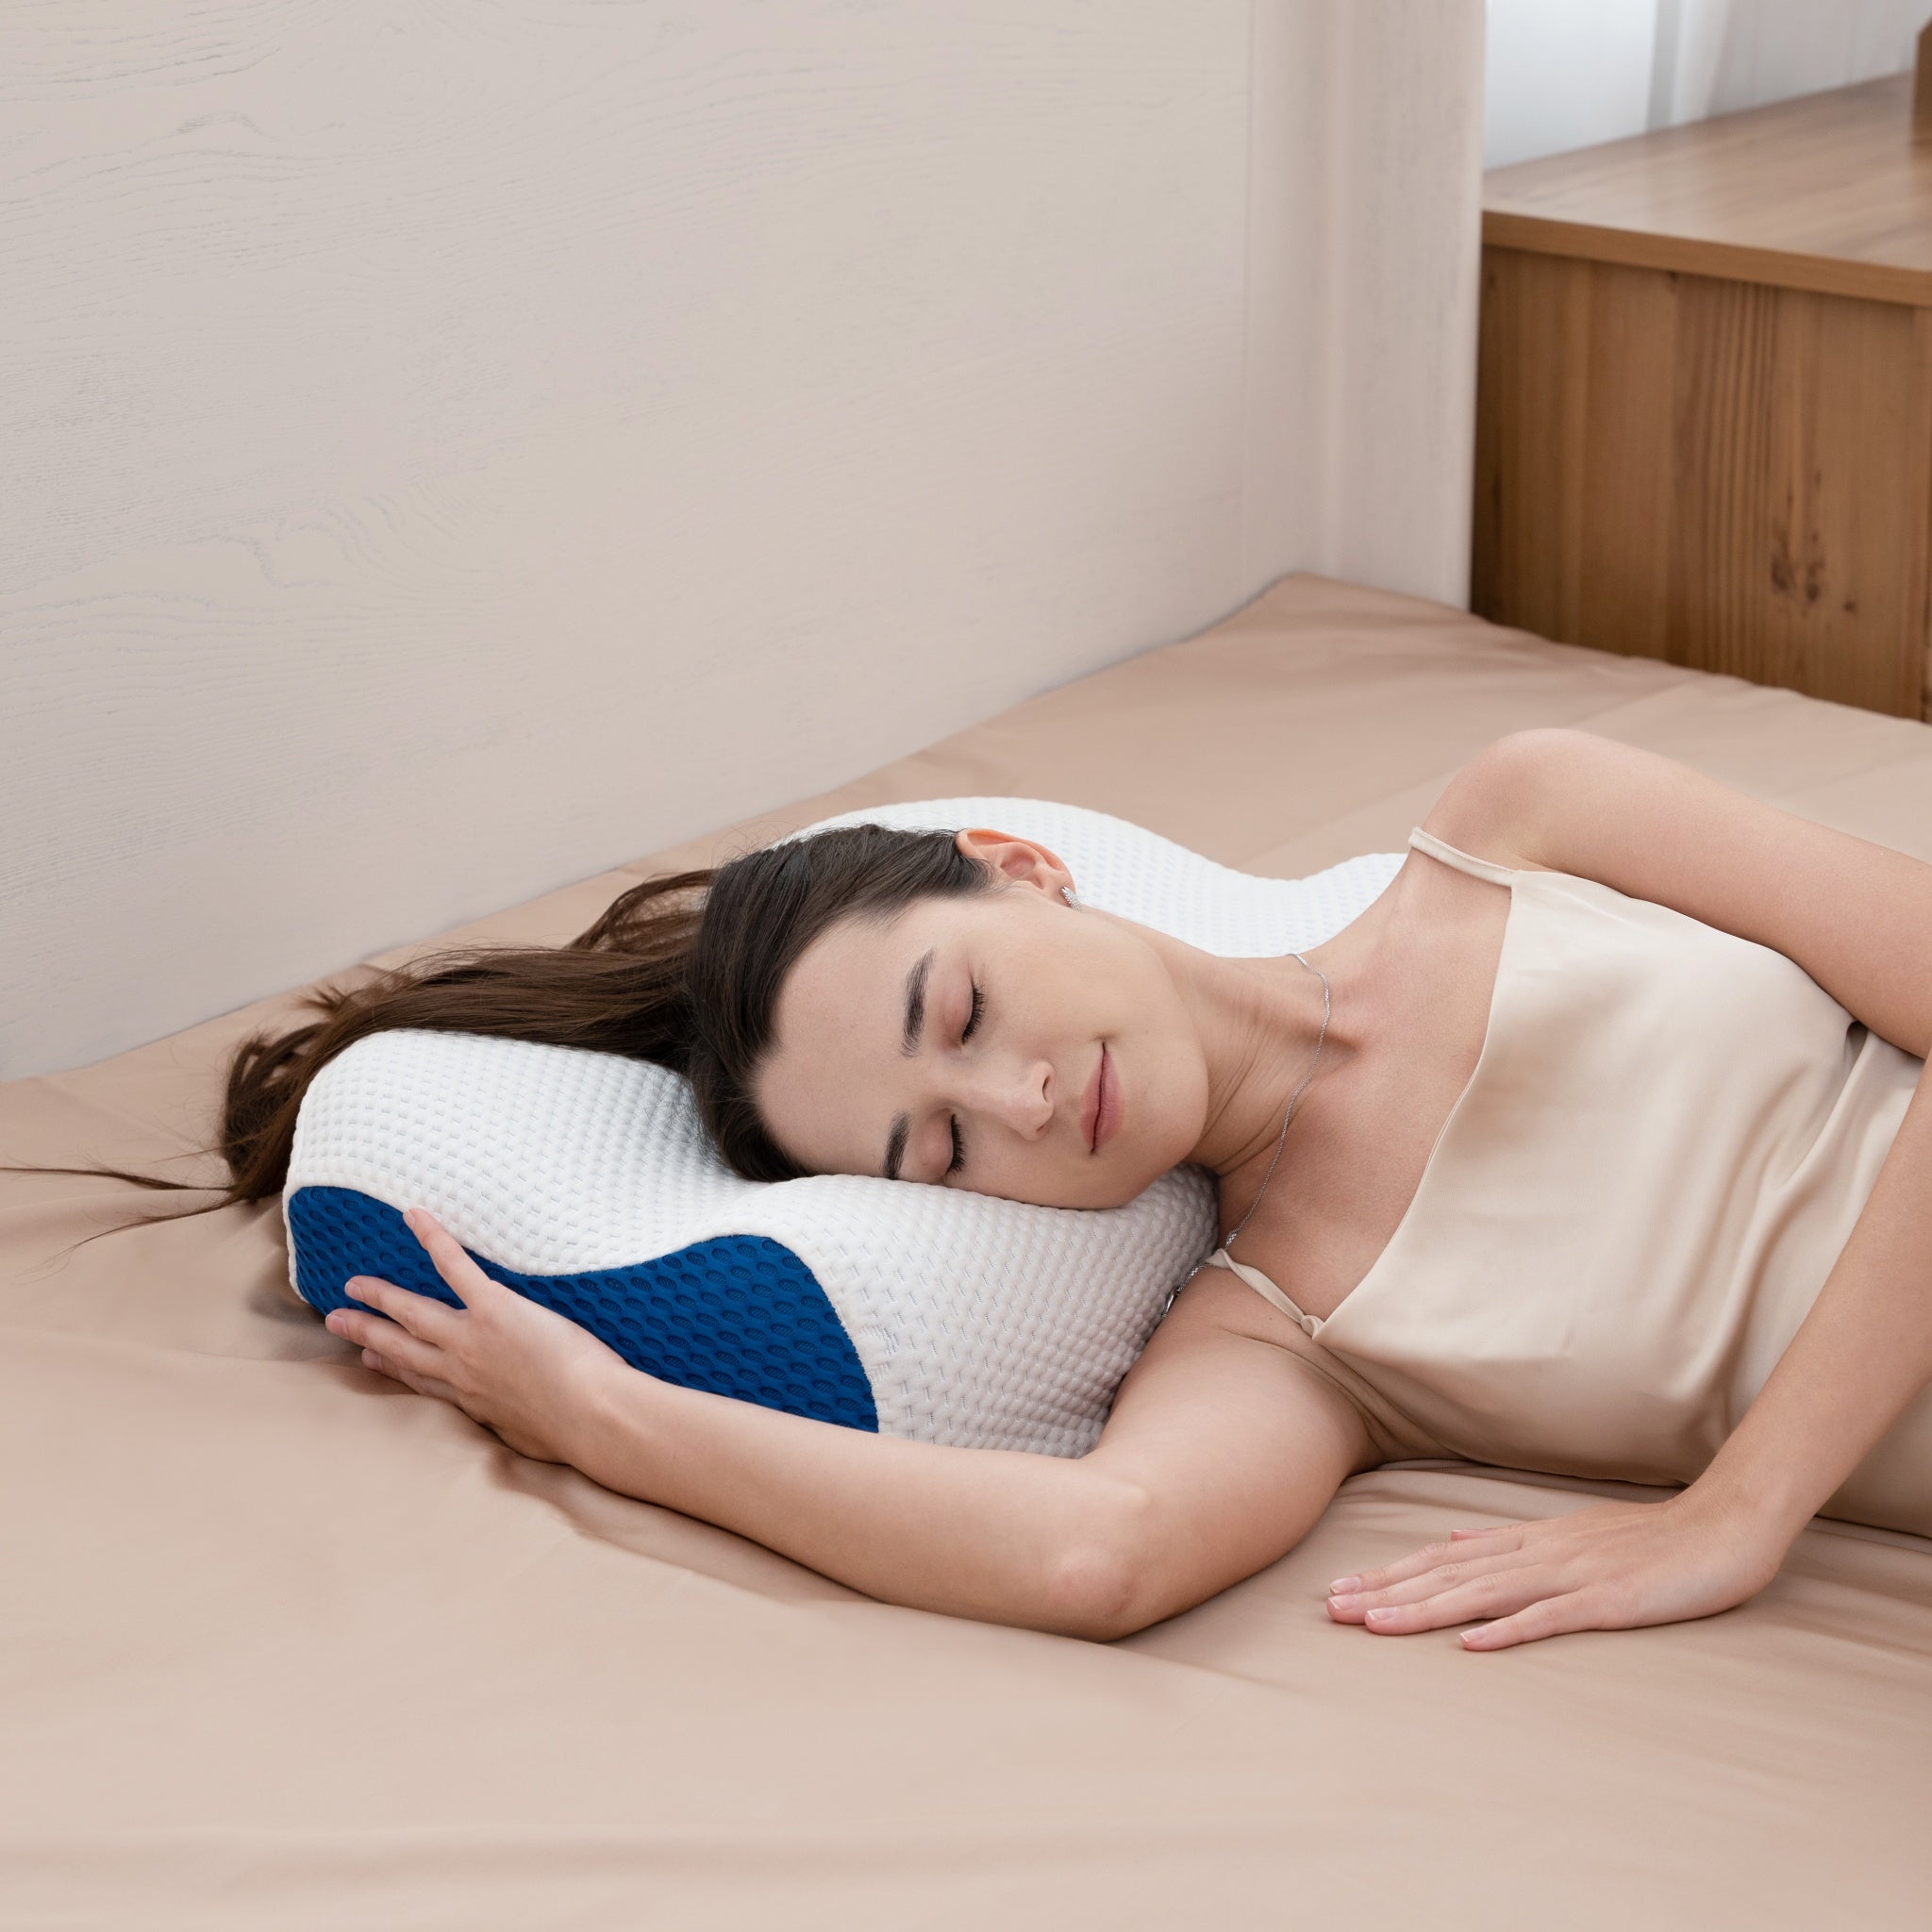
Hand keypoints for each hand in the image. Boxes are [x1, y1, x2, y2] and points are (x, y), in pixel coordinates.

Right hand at [321, 1206, 629, 1465]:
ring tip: (353, 1284)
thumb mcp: (533, 1437)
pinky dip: (434, 1239)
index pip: (422, 1381)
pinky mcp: (492, 1308)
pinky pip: (455, 1267)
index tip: (370, 1361)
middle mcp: (460, 1369)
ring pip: (412, 1311)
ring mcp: (470, 1337)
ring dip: (380, 1296)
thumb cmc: (574, 1432)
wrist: (589, 1416)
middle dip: (366, 1334)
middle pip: (401, 1348)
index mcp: (471, 1401)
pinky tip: (416, 1217)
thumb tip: (529, 1425)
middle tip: (336, 1321)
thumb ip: (520, 1424)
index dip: (392, 1369)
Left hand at [1323, 1485, 1789, 1649]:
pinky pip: (1553, 1617)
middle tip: (1332, 1609)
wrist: (1725, 1526)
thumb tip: (1454, 1535)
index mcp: (1529, 1539)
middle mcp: (1539, 1552)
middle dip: (1388, 1592)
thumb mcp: (1568, 1533)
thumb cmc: (1649, 1538)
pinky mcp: (1610, 1601)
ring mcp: (1573, 1574)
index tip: (1341, 1589)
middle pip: (1449, 1573)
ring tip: (1376, 1626)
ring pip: (1484, 1593)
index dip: (1390, 1574)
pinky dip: (1509, 1630)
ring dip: (1426, 1610)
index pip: (1443, 1557)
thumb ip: (1509, 1541)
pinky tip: (1472, 1644)